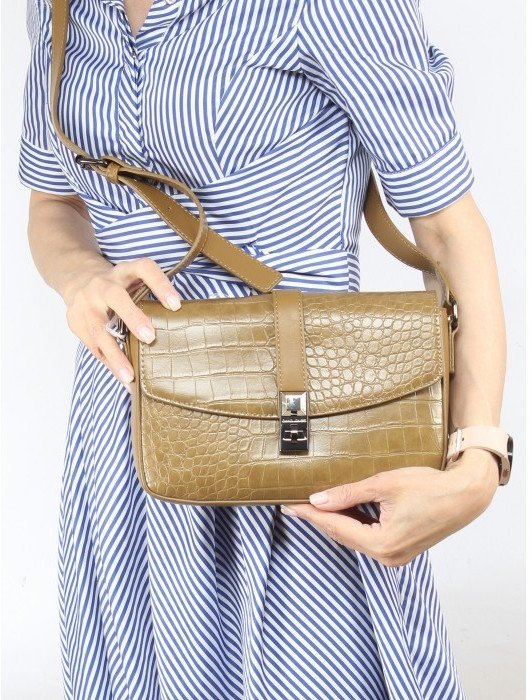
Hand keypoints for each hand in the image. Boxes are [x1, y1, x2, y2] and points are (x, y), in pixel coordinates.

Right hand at [61, 256, 181, 389]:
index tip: (175, 305)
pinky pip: (93, 347)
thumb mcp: (133, 280)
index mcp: (124, 271)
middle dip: (132, 317)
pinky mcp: (76, 322)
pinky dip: (108, 364)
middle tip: (149, 337)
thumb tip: (180, 324)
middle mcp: (103, 285)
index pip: (144, 269)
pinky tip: (122, 379)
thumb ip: (149, 295)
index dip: (160, 285)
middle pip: (116, 297)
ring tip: (130, 376)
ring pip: (99, 329)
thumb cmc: (117, 285)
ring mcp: (86, 303)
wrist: (77, 278)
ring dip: (115, 354)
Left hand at [281, 448, 499, 565]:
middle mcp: (388, 557)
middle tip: (295, 503)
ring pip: (355, 536)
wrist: (466, 494)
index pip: (335, 527)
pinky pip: (368, 536)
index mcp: (382, 544)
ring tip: (314, 503)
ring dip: (336, 520)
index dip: (310, 515)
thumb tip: (318, 499)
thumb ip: (347, 494)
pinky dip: (354, 523)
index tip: (289, 506)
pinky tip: (342, 508)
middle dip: (320, 518)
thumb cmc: (430, 487)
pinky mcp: (401, 548)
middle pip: (343, 535)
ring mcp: (395, 555)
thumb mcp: (383, 485)